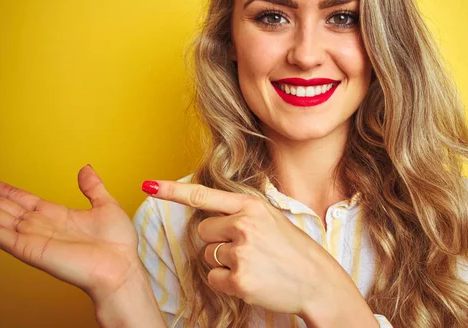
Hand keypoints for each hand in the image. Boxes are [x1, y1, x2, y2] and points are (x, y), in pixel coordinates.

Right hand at [0, 165, 142, 301]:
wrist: (120, 267)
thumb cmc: (117, 244)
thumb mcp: (106, 205)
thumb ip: (92, 187)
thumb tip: (86, 169)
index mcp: (55, 215)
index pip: (20, 198)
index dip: (1, 189)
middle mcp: (40, 226)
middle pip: (3, 206)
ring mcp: (32, 238)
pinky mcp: (29, 250)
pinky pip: (0, 236)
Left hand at [143, 180, 351, 315]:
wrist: (317, 281)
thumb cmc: (293, 249)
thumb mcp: (271, 218)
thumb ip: (241, 213)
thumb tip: (209, 216)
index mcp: (252, 206)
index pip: (204, 195)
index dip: (173, 191)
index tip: (149, 185)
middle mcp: (244, 224)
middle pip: (203, 231)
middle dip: (217, 241)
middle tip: (247, 249)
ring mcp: (241, 252)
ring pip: (207, 255)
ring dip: (223, 263)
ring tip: (253, 264)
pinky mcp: (239, 279)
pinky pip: (213, 278)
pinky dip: (226, 282)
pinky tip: (250, 280)